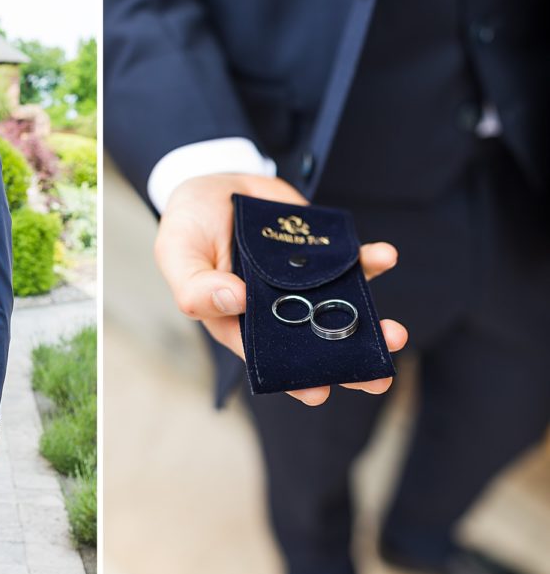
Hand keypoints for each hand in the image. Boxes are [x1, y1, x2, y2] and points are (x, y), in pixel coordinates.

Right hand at [155, 173, 407, 405]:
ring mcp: (302, 282)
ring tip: (395, 333)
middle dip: (349, 360)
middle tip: (378, 374)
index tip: (318, 392)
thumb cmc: (188, 226)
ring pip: (341, 308)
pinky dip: (370, 261)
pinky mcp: (320, 254)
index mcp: (239, 320)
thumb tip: (234, 300)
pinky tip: (383, 256)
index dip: (294, 377)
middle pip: (314, 342)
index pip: (269, 357)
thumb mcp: (177, 253)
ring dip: (371, 322)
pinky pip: (351, 262)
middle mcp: (276, 308)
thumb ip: (195, 286)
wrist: (215, 181)